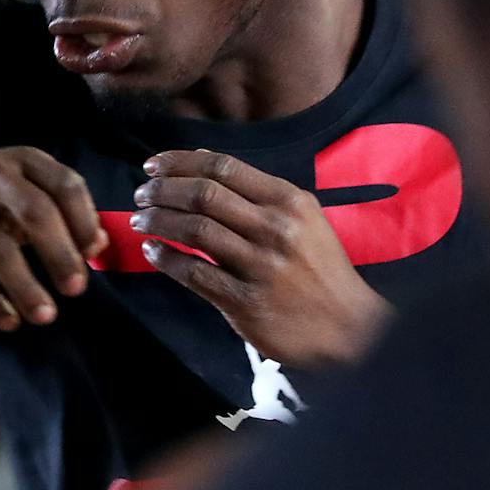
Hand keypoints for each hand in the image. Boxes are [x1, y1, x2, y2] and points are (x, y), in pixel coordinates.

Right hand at [0, 148, 106, 331]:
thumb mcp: (12, 193)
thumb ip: (54, 212)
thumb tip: (100, 244)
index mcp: (21, 160)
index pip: (65, 184)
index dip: (85, 219)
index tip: (95, 252)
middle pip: (36, 213)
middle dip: (61, 254)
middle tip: (77, 289)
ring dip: (26, 286)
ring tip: (45, 316)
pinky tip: (7, 320)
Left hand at [130, 150, 391, 367]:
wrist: (350, 328)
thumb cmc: (320, 270)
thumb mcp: (305, 220)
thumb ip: (260, 195)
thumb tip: (203, 164)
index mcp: (289, 201)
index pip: (223, 168)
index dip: (180, 162)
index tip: (153, 165)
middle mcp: (276, 228)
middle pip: (204, 194)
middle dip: (162, 190)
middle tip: (141, 194)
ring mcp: (261, 266)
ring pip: (194, 230)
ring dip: (158, 221)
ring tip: (140, 220)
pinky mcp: (246, 303)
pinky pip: (194, 274)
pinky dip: (166, 259)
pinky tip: (152, 252)